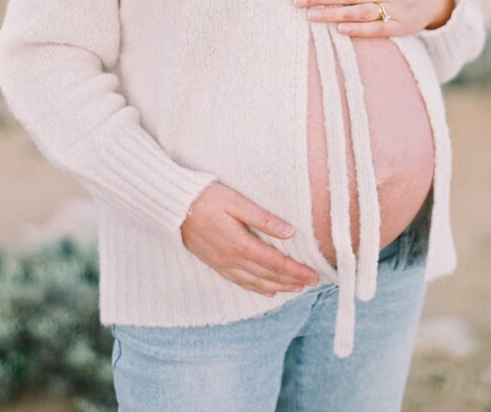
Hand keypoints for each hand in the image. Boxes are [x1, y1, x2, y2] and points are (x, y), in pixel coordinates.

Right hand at [179, 182, 320, 296]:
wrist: (176, 208)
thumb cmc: (207, 199)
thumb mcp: (236, 202)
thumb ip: (263, 218)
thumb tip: (289, 231)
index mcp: (241, 245)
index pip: (276, 263)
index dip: (296, 270)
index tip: (314, 274)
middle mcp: (233, 260)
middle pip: (269, 276)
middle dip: (292, 281)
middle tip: (312, 283)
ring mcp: (223, 265)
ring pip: (256, 283)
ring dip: (278, 287)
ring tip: (295, 289)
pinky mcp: (216, 265)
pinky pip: (240, 282)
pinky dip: (256, 289)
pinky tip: (266, 290)